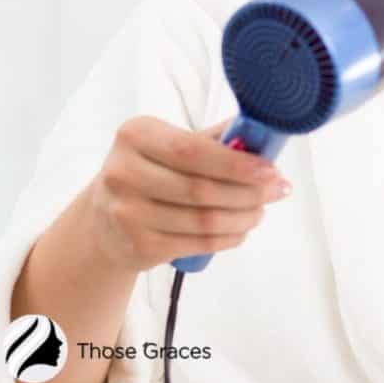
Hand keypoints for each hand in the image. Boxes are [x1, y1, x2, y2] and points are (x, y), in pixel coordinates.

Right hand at [85, 115, 291, 272]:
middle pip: (201, 189)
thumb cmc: (152, 171)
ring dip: (243, 217)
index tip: (270, 169)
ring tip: (261, 210)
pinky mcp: (137, 247)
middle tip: (278, 190)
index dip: (236, 163)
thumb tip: (262, 136)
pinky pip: (196, 244)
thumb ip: (213, 139)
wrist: (105, 217)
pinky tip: (242, 230)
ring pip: (203, 220)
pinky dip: (228, 238)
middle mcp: (123, 173)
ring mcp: (126, 214)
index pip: (192, 151)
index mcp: (136, 136)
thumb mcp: (170, 143)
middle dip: (249, 192)